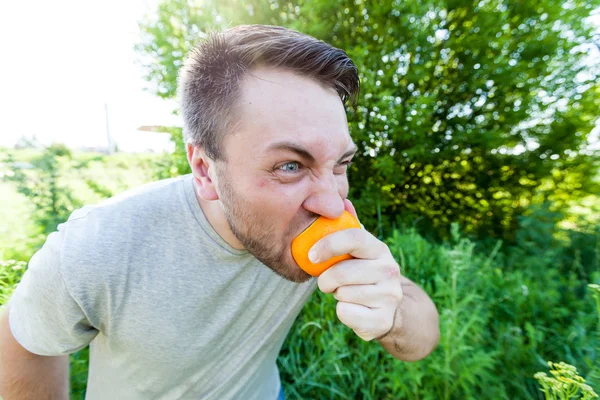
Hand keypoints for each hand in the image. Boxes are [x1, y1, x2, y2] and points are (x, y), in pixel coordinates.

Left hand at [310, 199, 403, 340]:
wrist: (390, 309)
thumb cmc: (363, 274)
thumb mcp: (359, 251)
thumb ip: (349, 227)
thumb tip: (342, 201)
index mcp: (379, 249)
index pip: (354, 238)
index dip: (328, 244)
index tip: (311, 255)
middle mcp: (390, 269)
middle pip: (342, 272)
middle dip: (326, 280)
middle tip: (328, 282)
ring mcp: (390, 295)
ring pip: (343, 294)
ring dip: (337, 296)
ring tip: (347, 293)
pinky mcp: (383, 319)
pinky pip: (346, 314)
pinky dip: (344, 313)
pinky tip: (354, 309)